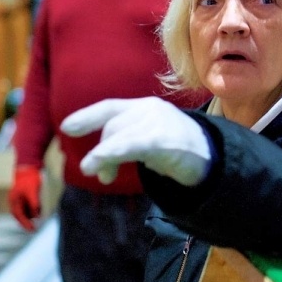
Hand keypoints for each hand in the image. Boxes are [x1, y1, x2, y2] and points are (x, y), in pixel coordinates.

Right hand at [9, 164, 41, 230]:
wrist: (26, 166)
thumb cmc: (27, 178)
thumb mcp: (31, 190)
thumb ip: (33, 203)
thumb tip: (36, 214)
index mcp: (14, 201)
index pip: (19, 216)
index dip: (26, 224)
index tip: (32, 230)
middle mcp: (14, 201)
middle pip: (20, 216)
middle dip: (27, 222)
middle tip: (34, 229)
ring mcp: (18, 199)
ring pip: (23, 212)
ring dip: (29, 216)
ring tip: (38, 218)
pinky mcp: (22, 197)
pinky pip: (25, 207)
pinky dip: (31, 210)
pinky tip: (38, 211)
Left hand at [61, 97, 212, 187]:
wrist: (215, 157)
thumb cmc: (178, 150)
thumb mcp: (148, 143)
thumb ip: (124, 146)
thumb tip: (96, 166)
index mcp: (145, 107)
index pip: (110, 107)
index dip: (87, 116)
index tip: (66, 127)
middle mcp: (150, 110)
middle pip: (113, 126)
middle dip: (101, 151)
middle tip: (98, 174)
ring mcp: (159, 123)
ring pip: (119, 136)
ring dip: (102, 155)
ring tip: (96, 174)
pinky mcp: (165, 140)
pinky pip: (132, 145)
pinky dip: (111, 153)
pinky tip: (99, 165)